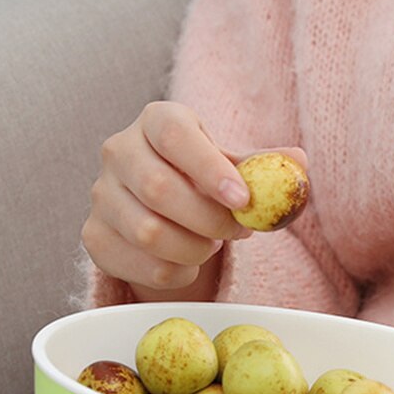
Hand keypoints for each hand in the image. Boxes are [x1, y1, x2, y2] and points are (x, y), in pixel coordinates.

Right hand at [81, 100, 305, 298]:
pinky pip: (144, 267)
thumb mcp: (234, 168)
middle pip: (160, 190)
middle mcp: (118, 151)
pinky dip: (179, 273)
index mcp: (157, 121)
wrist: (166, 212)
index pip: (175, 136)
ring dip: (195, 248)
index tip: (242, 198)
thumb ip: (265, 167)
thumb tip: (298, 162)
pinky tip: (188, 262)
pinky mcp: (95, 237)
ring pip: (150, 234)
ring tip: (210, 244)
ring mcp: (101, 195)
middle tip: (238, 231)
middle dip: (210, 220)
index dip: (210, 169)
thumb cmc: (204, 182)